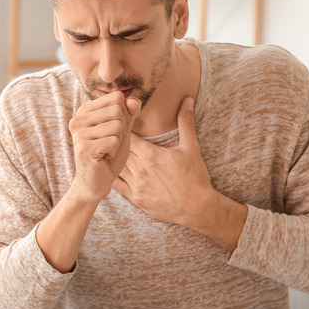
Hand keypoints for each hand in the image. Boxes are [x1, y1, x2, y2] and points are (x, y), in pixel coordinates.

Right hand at [69, 91, 141, 201]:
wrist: (96, 182)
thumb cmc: (109, 154)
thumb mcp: (123, 128)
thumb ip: (129, 111)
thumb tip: (132, 100)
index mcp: (84, 110)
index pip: (117, 97)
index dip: (124, 115)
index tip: (112, 131)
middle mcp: (77, 119)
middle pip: (118, 110)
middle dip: (121, 129)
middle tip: (109, 143)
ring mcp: (79, 133)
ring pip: (117, 126)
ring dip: (118, 141)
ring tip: (106, 150)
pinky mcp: (84, 148)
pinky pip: (114, 141)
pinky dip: (114, 151)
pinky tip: (104, 157)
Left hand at [112, 97, 213, 226]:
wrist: (197, 208)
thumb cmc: (195, 177)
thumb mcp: (191, 147)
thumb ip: (185, 122)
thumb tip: (187, 100)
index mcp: (151, 154)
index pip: (127, 135)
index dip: (123, 128)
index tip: (122, 124)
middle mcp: (140, 169)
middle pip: (118, 150)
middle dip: (116, 142)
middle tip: (113, 135)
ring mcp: (136, 185)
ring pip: (116, 167)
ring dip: (113, 159)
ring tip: (111, 151)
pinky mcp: (136, 199)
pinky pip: (117, 185)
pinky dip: (113, 176)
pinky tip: (112, 170)